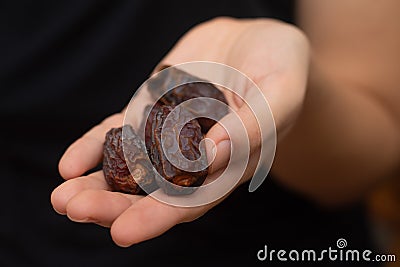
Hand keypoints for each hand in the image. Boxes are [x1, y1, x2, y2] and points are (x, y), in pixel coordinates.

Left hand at [51, 17, 308, 246]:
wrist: (256, 40)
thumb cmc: (281, 67)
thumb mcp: (281, 92)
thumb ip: (254, 125)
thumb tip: (212, 153)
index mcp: (230, 166)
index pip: (191, 201)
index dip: (158, 218)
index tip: (123, 232)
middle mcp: (196, 158)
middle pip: (152, 191)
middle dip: (114, 204)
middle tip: (74, 209)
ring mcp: (169, 134)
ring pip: (130, 167)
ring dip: (96, 184)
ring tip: (62, 197)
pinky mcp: (152, 110)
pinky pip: (120, 132)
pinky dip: (94, 147)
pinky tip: (70, 164)